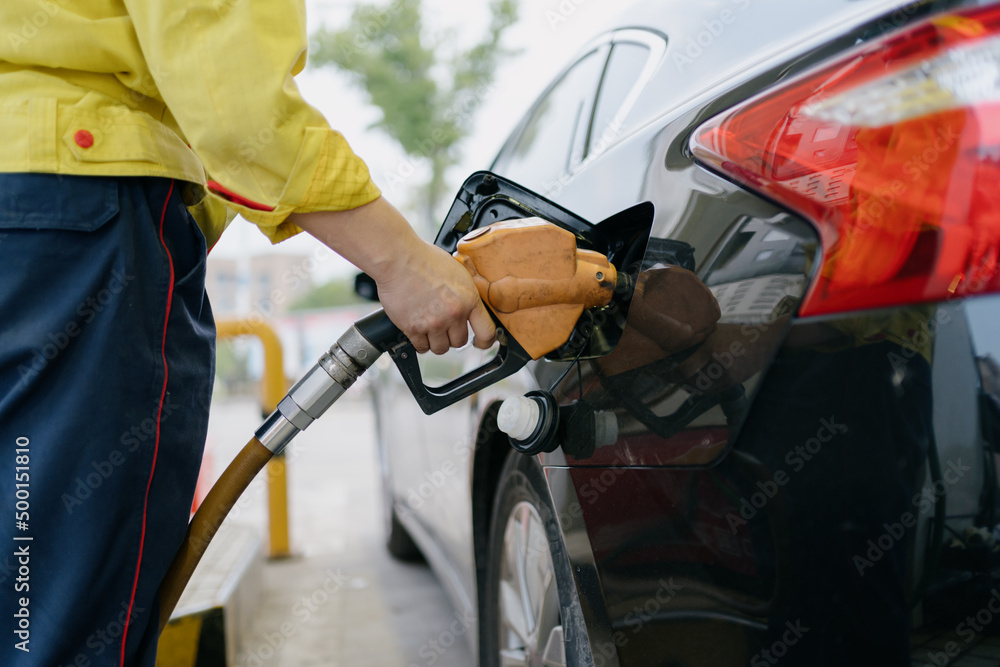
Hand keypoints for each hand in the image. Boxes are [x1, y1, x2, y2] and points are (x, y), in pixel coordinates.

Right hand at [375, 240, 495, 353]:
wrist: (398, 258)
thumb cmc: (424, 259)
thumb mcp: (457, 272)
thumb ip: (465, 294)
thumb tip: (469, 307)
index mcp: (469, 299)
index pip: (486, 332)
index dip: (484, 342)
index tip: (479, 343)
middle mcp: (453, 314)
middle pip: (460, 342)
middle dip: (453, 336)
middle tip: (445, 327)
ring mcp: (434, 323)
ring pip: (441, 348)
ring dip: (436, 341)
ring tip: (430, 329)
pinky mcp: (414, 328)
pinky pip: (421, 347)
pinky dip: (420, 342)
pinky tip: (418, 330)